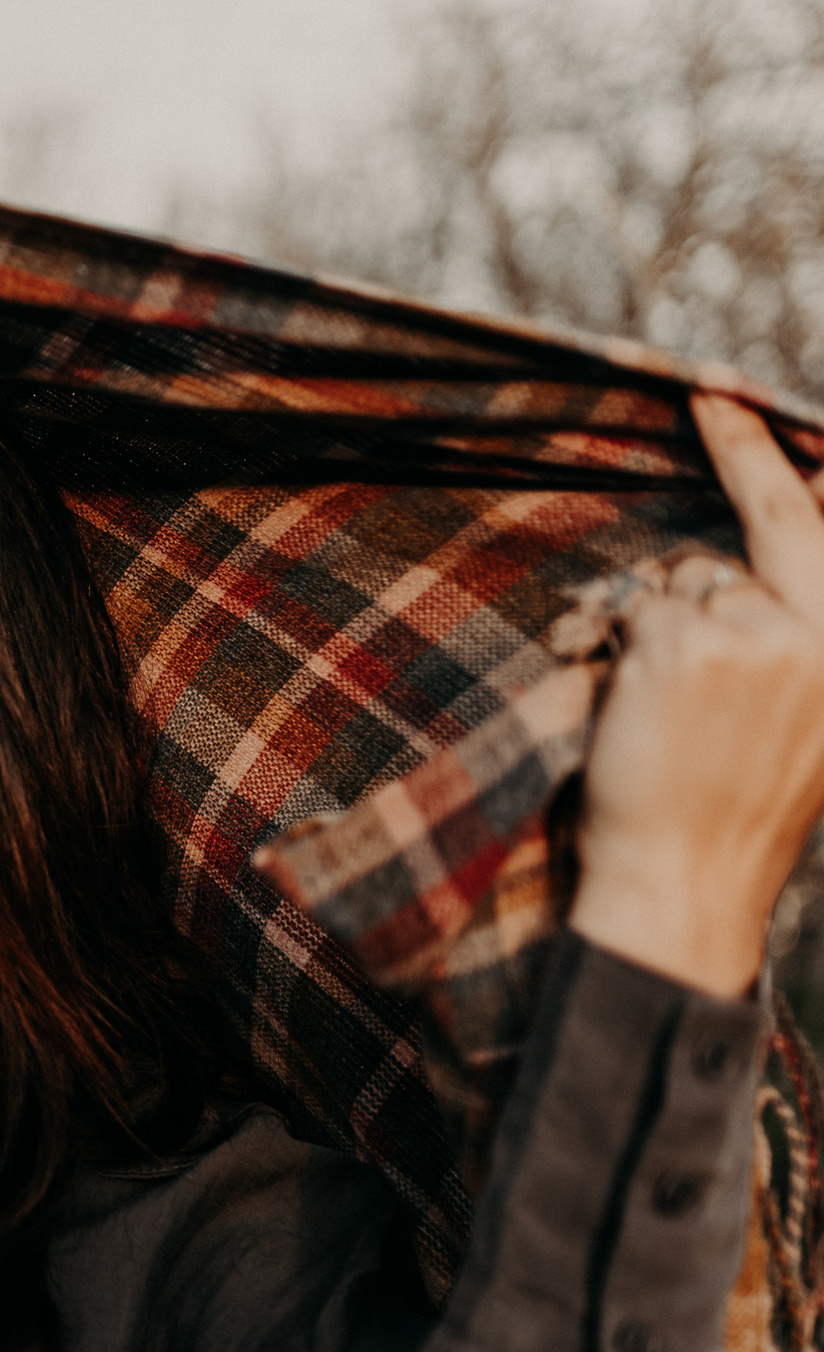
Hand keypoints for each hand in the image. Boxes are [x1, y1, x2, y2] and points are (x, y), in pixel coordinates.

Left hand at [567, 394, 823, 994]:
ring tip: (664, 703)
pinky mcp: (689, 641)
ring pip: (687, 578)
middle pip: (779, 517)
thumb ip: (805, 642)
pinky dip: (620, 643)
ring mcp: (759, 631)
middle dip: (741, 447)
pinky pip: (640, 607)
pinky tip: (635, 700)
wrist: (684, 882)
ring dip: (658, 621)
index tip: (780, 411)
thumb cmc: (730, 812)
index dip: (803, 466)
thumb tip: (769, 574)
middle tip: (710, 395)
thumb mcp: (806, 724)